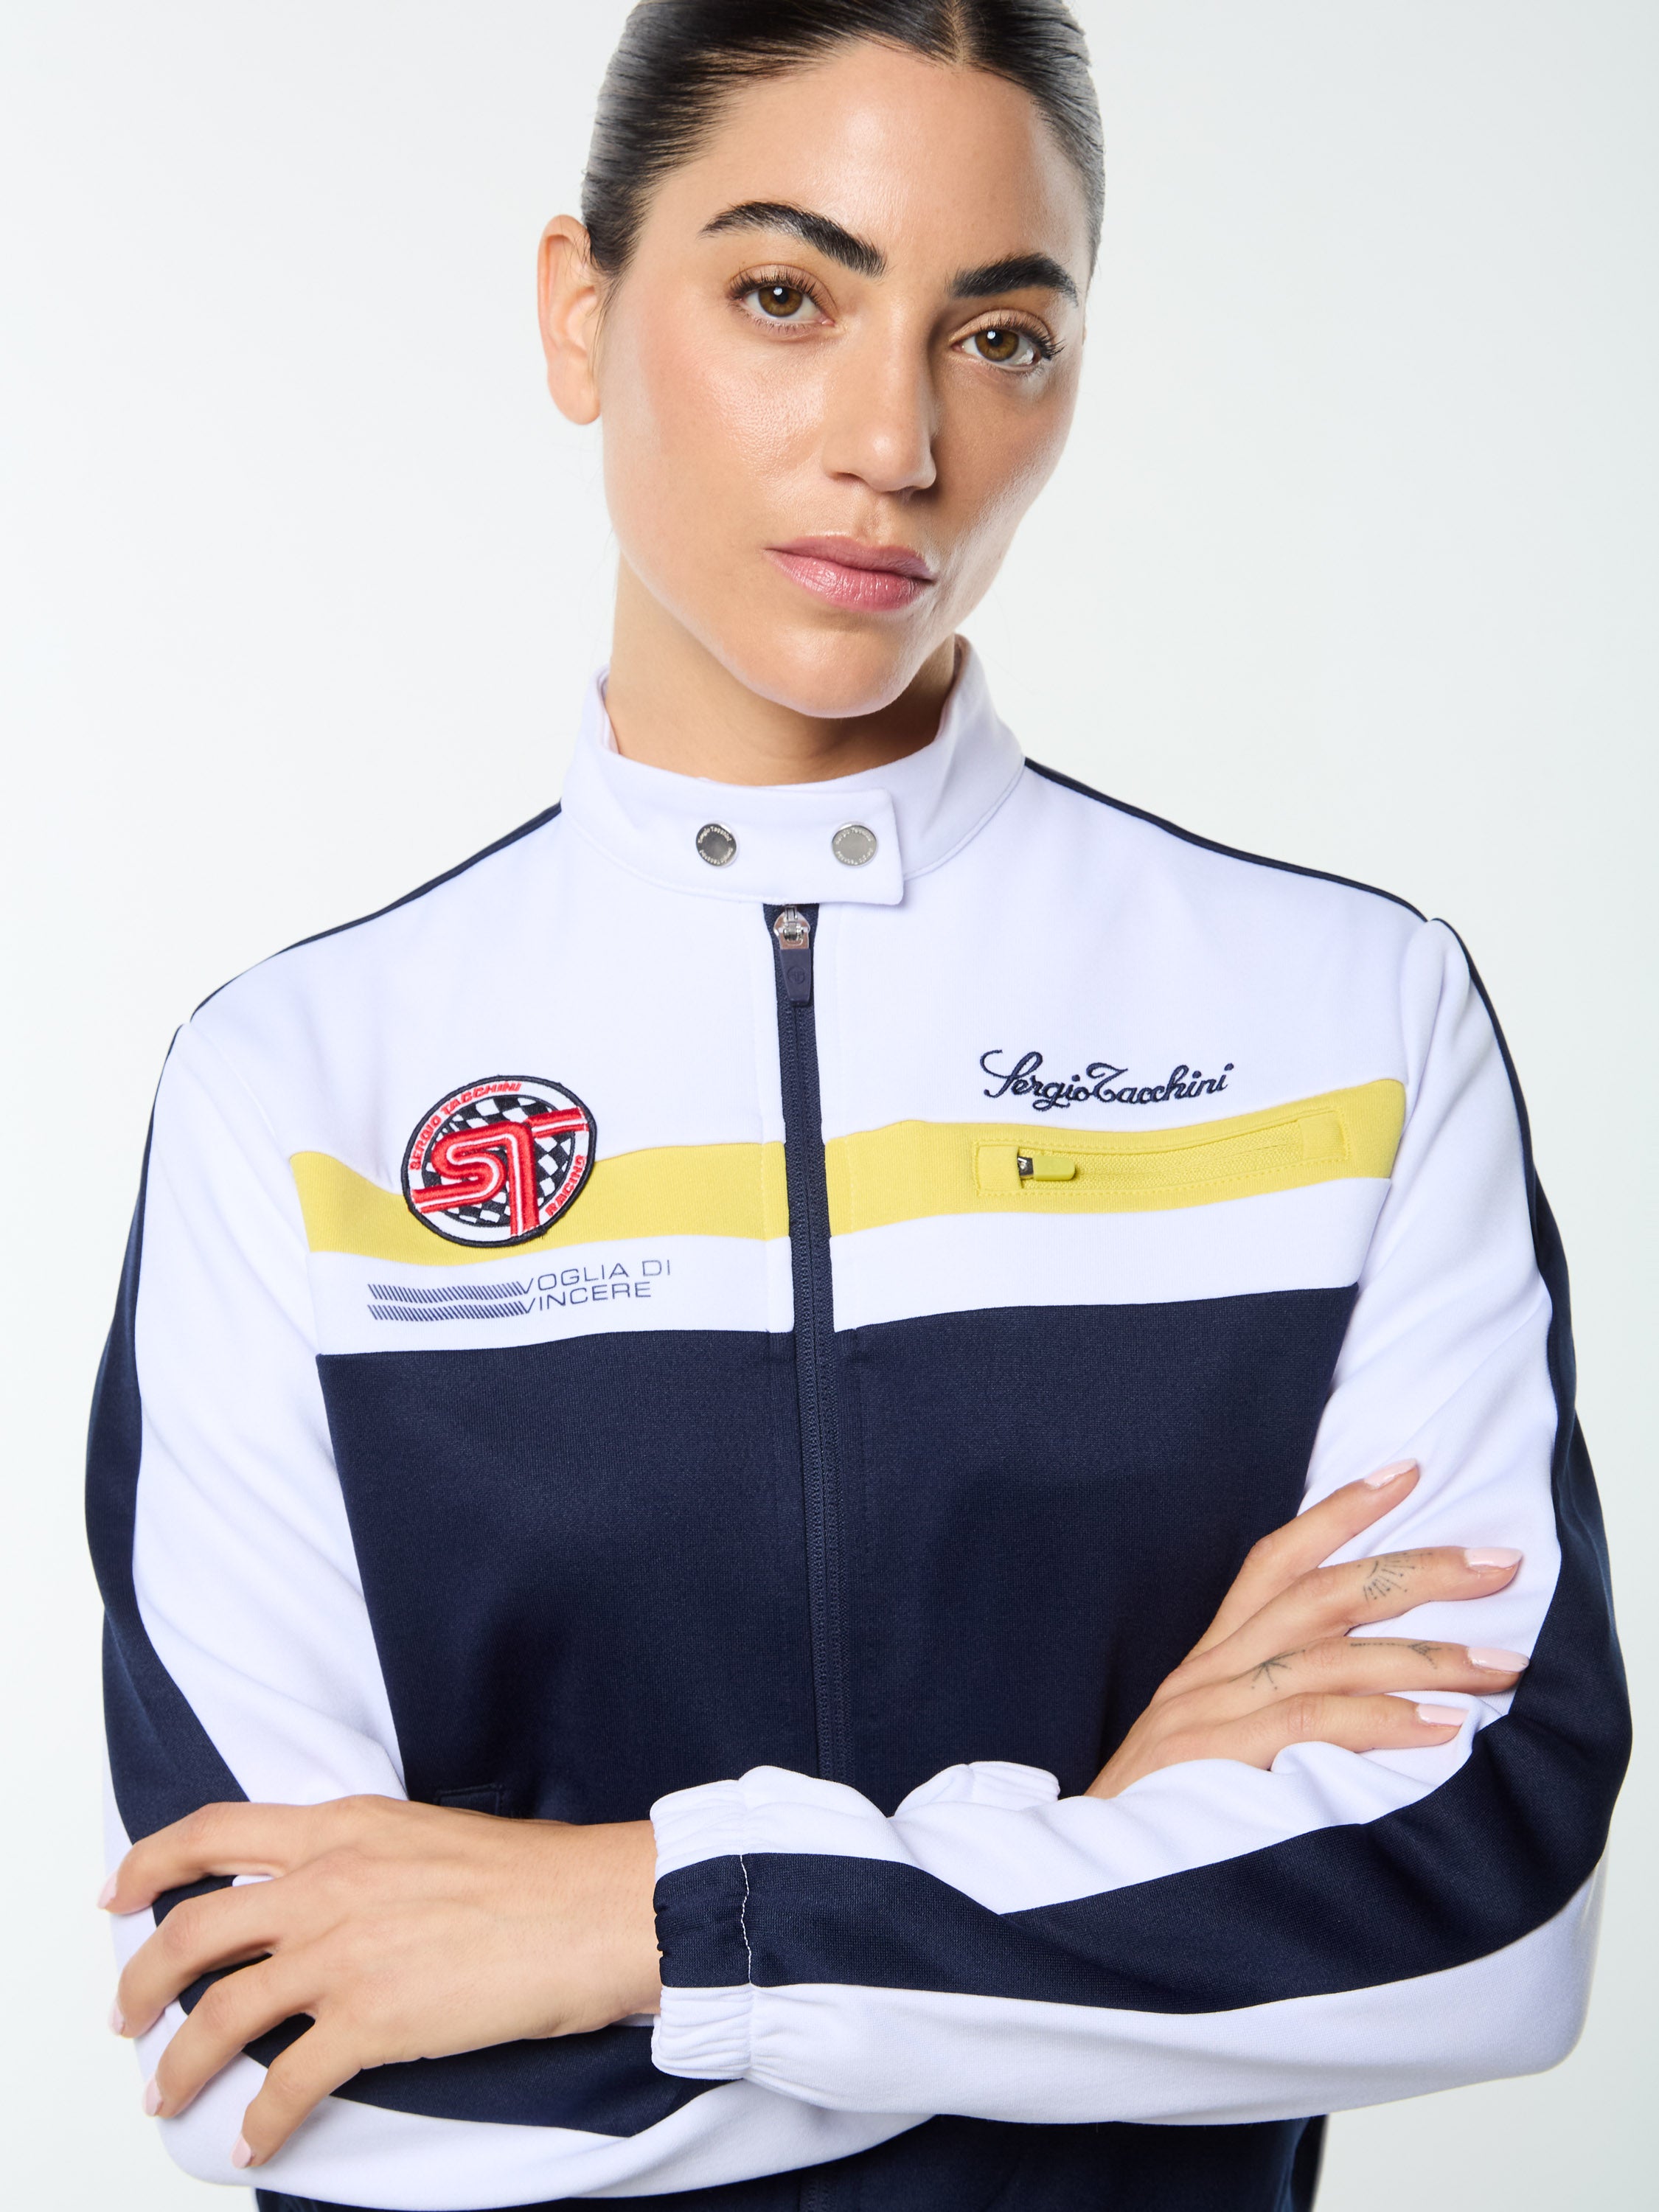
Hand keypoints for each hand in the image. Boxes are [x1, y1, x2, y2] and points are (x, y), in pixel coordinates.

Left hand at [103, 1797, 660, 2168]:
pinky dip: (259, 2122)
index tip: (116, 1891)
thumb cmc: (531, 1874)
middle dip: (142, 1982)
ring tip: (165, 2094)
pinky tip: (252, 2140)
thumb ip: (359, 1856)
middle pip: (194, 1931)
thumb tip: (320, 1895)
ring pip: (221, 2016)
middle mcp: (328, 1883)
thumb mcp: (424, 1834)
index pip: (214, 1832)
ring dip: (179, 2065)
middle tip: (126, 2015)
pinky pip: (286, 2085)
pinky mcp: (373, 2021)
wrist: (595, 1908)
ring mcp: (346, 1953)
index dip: (149, 1862)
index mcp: (341, 1827)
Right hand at [1088, 1459, 1526, 1797]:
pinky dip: (1380, 1720)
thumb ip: (1279, 1712)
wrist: (1080, 1891)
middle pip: (1320, 1593)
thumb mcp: (1217, 1749)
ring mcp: (1206, 1712)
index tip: (1407, 1472)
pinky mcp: (1210, 1761)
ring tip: (1502, 1662)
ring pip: (1328, 1656)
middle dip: (1417, 1570)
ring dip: (1426, 1654)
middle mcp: (1208, 1672)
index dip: (1339, 1511)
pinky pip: (1308, 1723)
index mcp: (1211, 1661)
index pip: (1276, 1560)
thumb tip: (1381, 1692)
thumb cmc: (1165, 1823)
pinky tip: (1441, 1726)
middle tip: (1500, 1561)